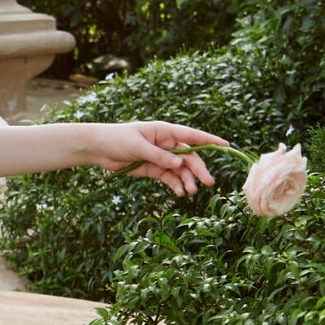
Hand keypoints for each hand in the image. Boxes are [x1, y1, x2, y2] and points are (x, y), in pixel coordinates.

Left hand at [89, 121, 228, 196]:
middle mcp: (166, 143)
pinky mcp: (153, 169)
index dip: (208, 140)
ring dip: (187, 180)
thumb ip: (159, 156)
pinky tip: (180, 193)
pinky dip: (175, 185)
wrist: (99, 149)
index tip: (225, 145)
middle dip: (199, 169)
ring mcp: (161, 157)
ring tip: (190, 192)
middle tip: (208, 182)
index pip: (191, 135)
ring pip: (180, 170)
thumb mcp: (138, 146)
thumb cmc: (117, 139)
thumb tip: (180, 164)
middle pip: (189, 157)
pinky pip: (169, 178)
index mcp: (164, 131)